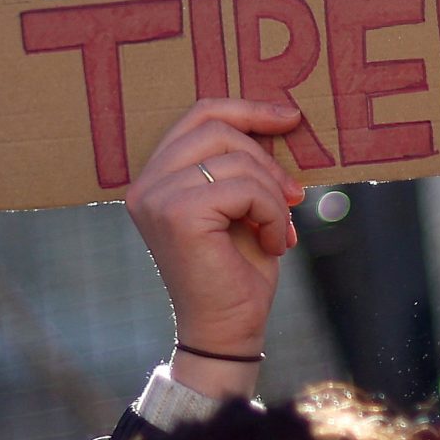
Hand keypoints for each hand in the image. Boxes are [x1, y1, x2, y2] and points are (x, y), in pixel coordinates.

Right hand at [124, 99, 307, 398]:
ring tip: (279, 230)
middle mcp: (145, 185)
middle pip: (219, 130)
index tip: (290, 118)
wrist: (228, 331)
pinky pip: (245, 189)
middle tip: (294, 197)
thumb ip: (242, 162)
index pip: (199, 116)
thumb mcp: (241, 204)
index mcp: (155, 178)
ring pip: (237, 160)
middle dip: (267, 160)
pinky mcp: (178, 214)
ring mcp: (157, 198)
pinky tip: (274, 244)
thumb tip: (278, 116)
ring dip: (274, 196)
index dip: (247, 109)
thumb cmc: (238, 271)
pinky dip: (273, 213)